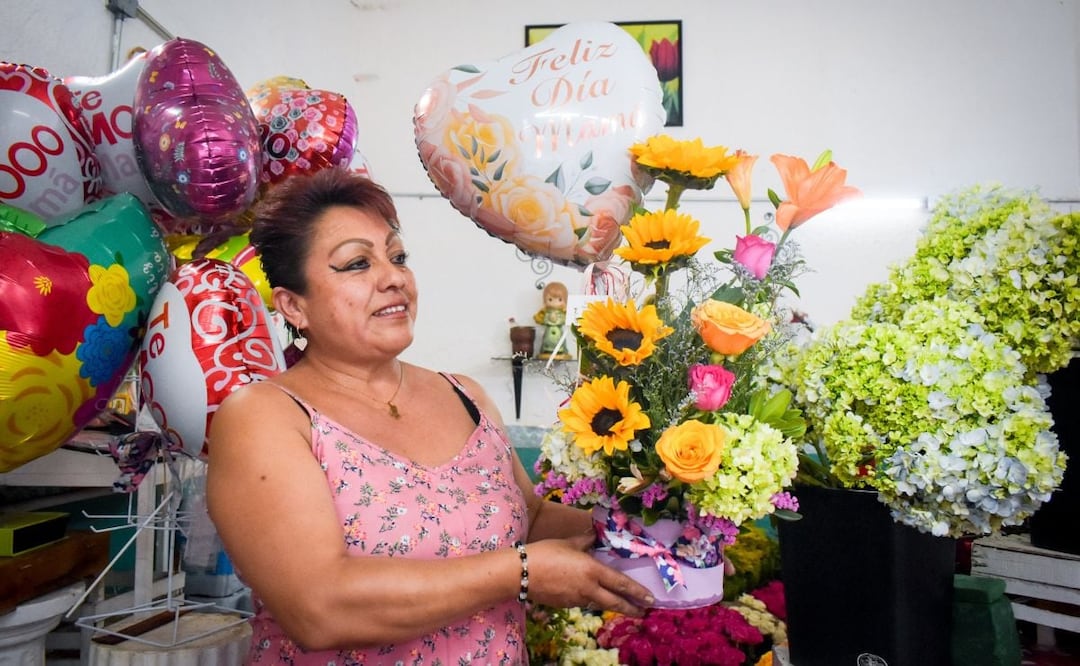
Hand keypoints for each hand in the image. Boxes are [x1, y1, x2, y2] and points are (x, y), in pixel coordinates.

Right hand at [524, 534, 653, 615]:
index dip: (637, 592)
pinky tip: (593, 597)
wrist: (521, 573)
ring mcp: (577, 599)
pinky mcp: (566, 605)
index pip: (621, 583)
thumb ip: (586, 540)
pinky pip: (585, 603)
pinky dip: (593, 601)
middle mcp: (588, 588)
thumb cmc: (545, 552)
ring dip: (613, 605)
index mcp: (592, 570)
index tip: (649, 598)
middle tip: (644, 611)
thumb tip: (595, 534)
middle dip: (632, 608)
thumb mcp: (568, 543)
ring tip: (624, 606)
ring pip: (600, 604)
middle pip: (615, 602)